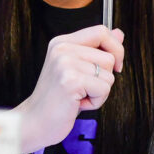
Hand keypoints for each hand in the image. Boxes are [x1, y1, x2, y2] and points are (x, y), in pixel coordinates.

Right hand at [13, 25, 123, 153]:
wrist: (35, 122)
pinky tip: (77, 103)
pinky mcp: (71, 81)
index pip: (101, 31)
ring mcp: (65, 63)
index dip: (115, 48)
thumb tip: (119, 33)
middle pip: (109, 57)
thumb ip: (97, 49)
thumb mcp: (77, 68)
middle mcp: (62, 49)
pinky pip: (104, 89)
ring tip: (78, 96)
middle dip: (104, 78)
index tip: (114, 66)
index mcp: (62, 42)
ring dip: (99, 92)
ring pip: (109, 75)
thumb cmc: (56, 99)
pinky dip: (96, 102)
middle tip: (83, 88)